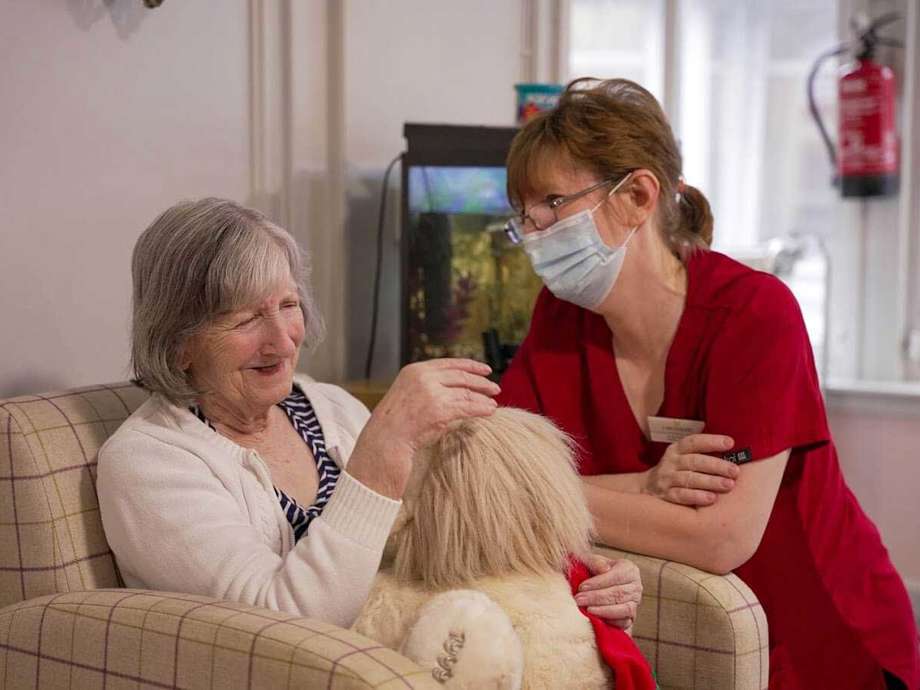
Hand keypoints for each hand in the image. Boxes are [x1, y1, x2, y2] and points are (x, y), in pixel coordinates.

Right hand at [347, 359, 499, 497]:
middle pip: (461, 376)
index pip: (449, 363)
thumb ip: (427, 384)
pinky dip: (481, 408)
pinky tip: (489, 411)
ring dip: (483, 398)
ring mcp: (432, 393)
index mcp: (415, 370)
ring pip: (466, 393)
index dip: (470, 365)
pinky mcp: (440, 409)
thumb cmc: (396, 421)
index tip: (485, 369)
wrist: (385, 439)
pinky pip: (467, 407)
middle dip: (481, 382)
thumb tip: (453, 386)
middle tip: (495, 388)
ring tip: (493, 403)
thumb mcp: (408, 392)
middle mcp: (424, 377)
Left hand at [574, 555, 641, 633]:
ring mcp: (634, 604)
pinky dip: (610, 621)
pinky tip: (595, 619)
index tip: (582, 587)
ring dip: (604, 610)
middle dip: (597, 597)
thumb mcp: (592, 561)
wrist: (594, 587)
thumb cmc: (593, 571)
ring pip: (624, 609)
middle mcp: (636, 587)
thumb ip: (596, 562)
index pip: (617, 576)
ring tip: (587, 610)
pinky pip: (624, 622)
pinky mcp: (630, 619)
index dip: (599, 582)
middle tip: (579, 600)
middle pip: (619, 594)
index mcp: (629, 569)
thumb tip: (603, 569)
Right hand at [644, 433, 739, 505]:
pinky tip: (711, 499)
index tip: (730, 443)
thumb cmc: (675, 472)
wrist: (646, 489)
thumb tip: (733, 451)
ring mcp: (667, 479)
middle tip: (735, 471)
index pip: (694, 442)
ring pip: (689, 478)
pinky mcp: (665, 495)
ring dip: (710, 481)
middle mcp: (671, 462)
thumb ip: (701, 454)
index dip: (711, 441)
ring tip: (727, 485)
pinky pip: (681, 495)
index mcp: (677, 450)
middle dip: (716, 465)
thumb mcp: (682, 458)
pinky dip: (696, 496)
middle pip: (694, 461)